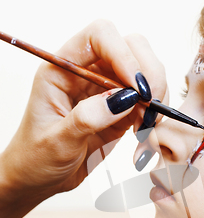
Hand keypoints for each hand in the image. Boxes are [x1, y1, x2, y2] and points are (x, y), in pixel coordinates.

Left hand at [0, 20, 167, 217]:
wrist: (38, 180)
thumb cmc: (35, 158)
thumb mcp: (56, 141)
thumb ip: (87, 117)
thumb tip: (124, 98)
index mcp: (62, 68)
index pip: (99, 36)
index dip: (123, 53)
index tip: (137, 88)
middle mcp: (88, 72)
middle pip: (131, 47)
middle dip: (148, 74)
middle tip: (150, 107)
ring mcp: (107, 90)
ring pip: (146, 73)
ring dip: (155, 98)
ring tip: (145, 128)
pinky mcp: (122, 111)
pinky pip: (148, 102)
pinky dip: (155, 117)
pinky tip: (144, 137)